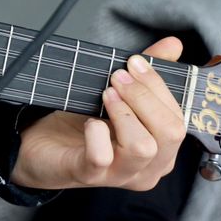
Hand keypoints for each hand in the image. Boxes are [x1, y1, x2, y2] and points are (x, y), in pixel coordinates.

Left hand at [11, 36, 186, 190]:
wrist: (43, 148)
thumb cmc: (85, 123)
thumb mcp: (119, 95)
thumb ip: (146, 74)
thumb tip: (173, 45)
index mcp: (161, 149)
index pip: (177, 119)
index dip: (157, 86)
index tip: (134, 62)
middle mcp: (148, 167)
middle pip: (169, 133)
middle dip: (144, 96)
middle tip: (117, 77)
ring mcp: (120, 175)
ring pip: (142, 147)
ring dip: (124, 112)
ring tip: (105, 95)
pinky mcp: (89, 175)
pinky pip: (101, 157)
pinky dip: (96, 133)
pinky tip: (89, 121)